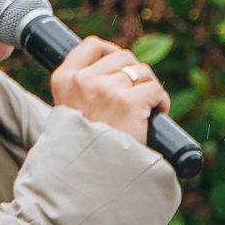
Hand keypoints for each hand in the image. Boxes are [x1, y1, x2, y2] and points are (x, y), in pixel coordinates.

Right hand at [48, 36, 172, 137]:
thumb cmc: (81, 149)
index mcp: (63, 80)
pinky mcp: (130, 104)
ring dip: (149, 89)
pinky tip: (153, 117)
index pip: (91, 46)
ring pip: (143, 72)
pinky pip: (155, 90)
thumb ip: (84, 89)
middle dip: (134, 74)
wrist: (87, 178)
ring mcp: (107, 90)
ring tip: (144, 110)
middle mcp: (84, 81)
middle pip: (123, 56)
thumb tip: (117, 69)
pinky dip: (161, 103)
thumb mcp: (70, 112)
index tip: (119, 67)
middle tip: (134, 97)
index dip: (111, 52)